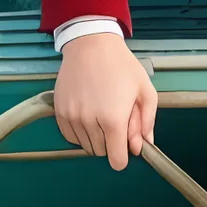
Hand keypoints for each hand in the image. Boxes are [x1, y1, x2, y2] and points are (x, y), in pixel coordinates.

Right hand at [54, 33, 157, 169]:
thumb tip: (143, 145)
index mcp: (113, 119)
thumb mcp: (144, 88)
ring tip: (102, 111)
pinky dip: (80, 132)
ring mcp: (72, 118)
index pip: (116, 161)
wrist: (91, 45)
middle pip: (101, 153)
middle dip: (111, 142)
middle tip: (115, 117)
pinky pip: (71, 137)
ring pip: (86, 146)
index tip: (125, 142)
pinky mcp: (60, 113)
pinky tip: (88, 113)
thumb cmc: (121, 65)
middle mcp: (90, 123)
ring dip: (95, 137)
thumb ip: (147, 120)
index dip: (123, 155)